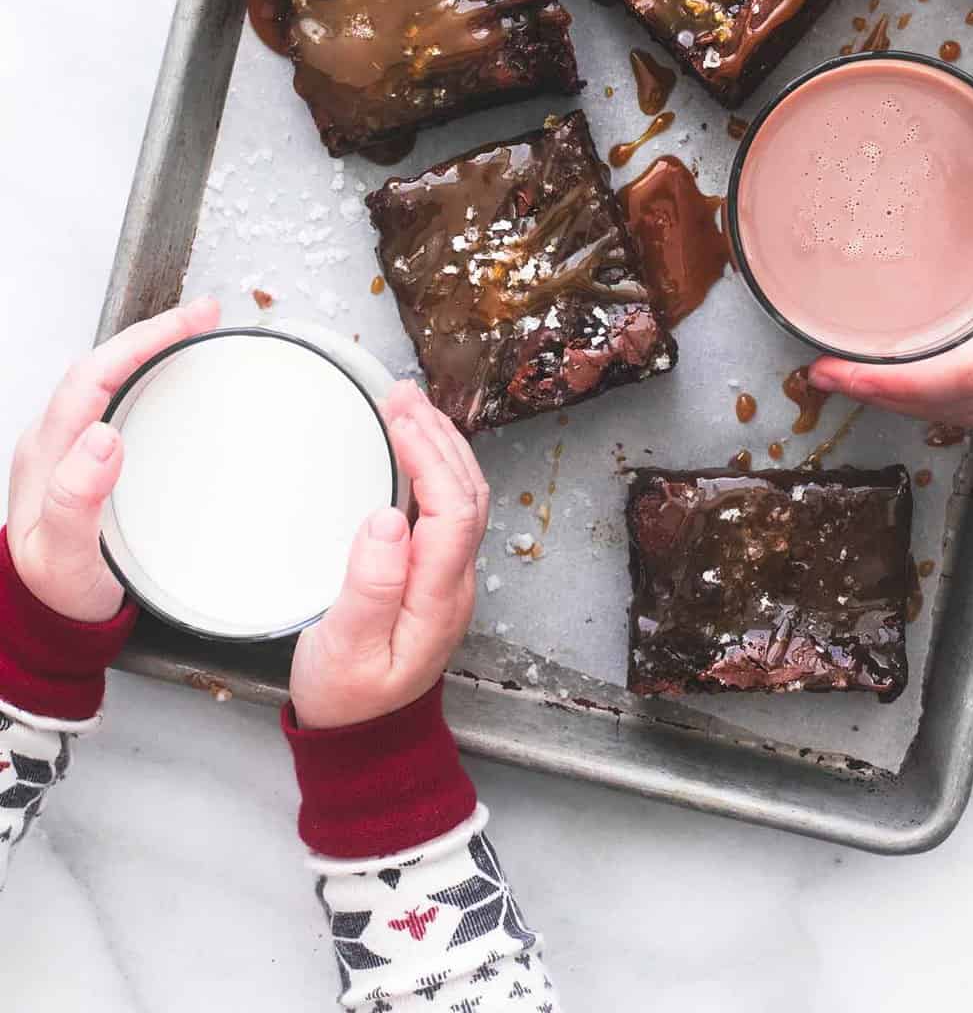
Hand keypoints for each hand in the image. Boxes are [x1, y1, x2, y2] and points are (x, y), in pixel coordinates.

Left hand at [7, 297, 220, 620]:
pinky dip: (151, 373)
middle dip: (154, 332)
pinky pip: (119, 397)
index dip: (141, 342)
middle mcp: (55, 439)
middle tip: (207, 316)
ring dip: (153, 347)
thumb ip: (73, 501)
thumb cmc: (60, 591)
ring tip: (199, 330)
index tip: (190, 324)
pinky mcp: (90, 456)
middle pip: (102, 364)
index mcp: (46, 452)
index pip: (93, 375)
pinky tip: (177, 373)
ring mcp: (71, 445)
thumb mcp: (62, 558)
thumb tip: (103, 438)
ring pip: (109, 376)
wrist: (53, 618)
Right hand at [290, 382, 488, 729]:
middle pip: (468, 493)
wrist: (361, 738)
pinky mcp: (432, 574)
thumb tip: (389, 521)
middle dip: (439, 437)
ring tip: (409, 404)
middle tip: (401, 395)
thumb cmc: (347, 698)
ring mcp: (448, 577)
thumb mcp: (344, 651)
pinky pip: (446, 508)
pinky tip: (412, 446)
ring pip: (463, 496)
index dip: (432, 458)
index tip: (398, 420)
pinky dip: (433, 466)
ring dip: (441, 445)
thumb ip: (369, 589)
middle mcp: (454, 582)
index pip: (454, 511)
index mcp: (438, 598)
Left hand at [807, 64, 972, 430]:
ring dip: (916, 405)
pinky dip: (959, 406)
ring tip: (861, 378)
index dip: (891, 381)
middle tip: (824, 371)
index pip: (957, 372)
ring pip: (972, 419)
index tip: (838, 369)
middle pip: (950, 405)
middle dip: (882, 394)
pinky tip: (928, 384)